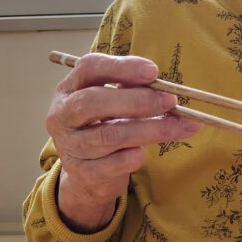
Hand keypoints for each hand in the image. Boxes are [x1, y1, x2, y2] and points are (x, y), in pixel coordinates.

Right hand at [47, 53, 201, 232]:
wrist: (88, 174)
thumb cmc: (104, 126)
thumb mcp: (113, 101)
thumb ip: (132, 89)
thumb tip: (164, 88)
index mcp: (69, 89)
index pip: (89, 68)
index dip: (122, 67)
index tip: (154, 72)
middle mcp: (63, 116)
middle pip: (92, 102)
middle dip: (136, 100)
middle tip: (170, 100)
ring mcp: (71, 146)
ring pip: (109, 135)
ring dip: (150, 129)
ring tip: (178, 126)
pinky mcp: (83, 173)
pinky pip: (114, 163)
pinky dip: (135, 156)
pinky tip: (146, 152)